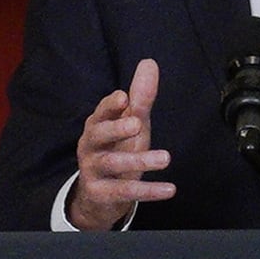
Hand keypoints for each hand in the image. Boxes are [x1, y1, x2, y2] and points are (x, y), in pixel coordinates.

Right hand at [71, 58, 173, 230]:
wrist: (99, 195)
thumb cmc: (117, 149)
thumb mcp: (131, 123)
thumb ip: (140, 97)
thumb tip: (149, 62)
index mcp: (97, 125)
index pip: (101, 112)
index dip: (111, 105)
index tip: (124, 98)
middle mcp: (90, 146)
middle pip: (99, 135)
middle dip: (116, 128)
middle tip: (137, 124)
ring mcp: (93, 170)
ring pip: (113, 164)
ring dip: (139, 160)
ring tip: (165, 158)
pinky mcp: (101, 193)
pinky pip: (125, 191)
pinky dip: (148, 190)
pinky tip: (169, 189)